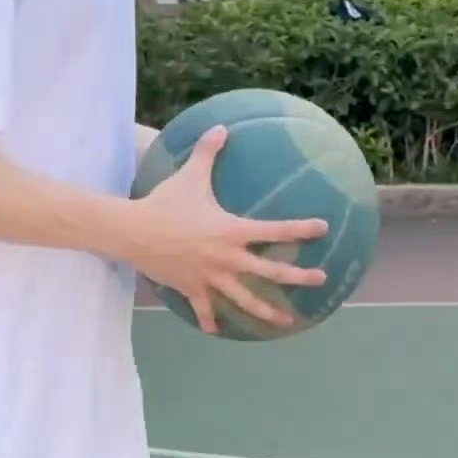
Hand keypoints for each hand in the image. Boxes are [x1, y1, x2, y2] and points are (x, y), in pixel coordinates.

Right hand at [127, 124, 328, 334]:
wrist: (134, 231)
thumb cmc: (165, 202)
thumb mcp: (190, 175)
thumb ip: (208, 152)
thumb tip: (221, 127)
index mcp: (232, 230)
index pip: (275, 230)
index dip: (301, 229)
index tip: (323, 228)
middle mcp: (227, 258)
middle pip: (270, 271)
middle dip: (298, 276)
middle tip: (321, 279)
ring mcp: (211, 277)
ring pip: (245, 299)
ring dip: (267, 311)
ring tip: (287, 321)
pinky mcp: (192, 289)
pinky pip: (204, 309)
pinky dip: (211, 320)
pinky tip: (217, 331)